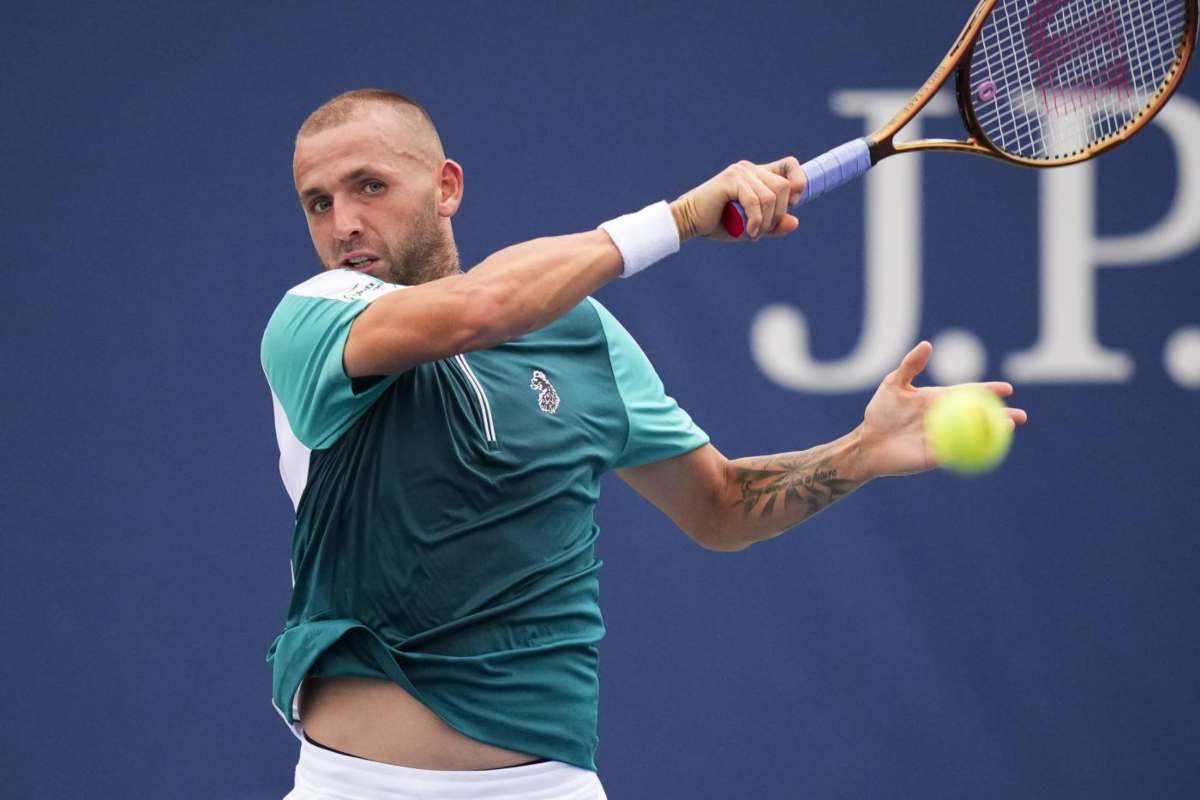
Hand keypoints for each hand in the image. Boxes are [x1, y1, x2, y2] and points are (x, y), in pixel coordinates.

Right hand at [670, 157, 806, 241]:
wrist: (690, 222)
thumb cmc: (720, 223)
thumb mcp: (753, 227)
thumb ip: (773, 225)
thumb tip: (795, 222)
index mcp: (758, 174)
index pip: (790, 165)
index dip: (798, 181)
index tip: (793, 203)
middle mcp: (751, 169)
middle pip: (784, 186)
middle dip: (779, 214)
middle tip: (764, 229)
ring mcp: (740, 172)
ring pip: (771, 196)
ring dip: (766, 221)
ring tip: (753, 233)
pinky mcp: (730, 180)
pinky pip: (755, 201)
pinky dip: (756, 221)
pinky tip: (749, 232)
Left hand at [857, 341, 1028, 477]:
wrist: (868, 443)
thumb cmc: (880, 412)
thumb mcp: (893, 384)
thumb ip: (911, 366)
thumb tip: (928, 345)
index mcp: (939, 400)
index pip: (969, 394)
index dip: (988, 391)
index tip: (1008, 389)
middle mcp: (945, 419)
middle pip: (979, 417)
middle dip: (1002, 416)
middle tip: (1021, 416)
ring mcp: (944, 438)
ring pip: (975, 436)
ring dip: (995, 434)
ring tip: (1010, 429)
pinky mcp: (937, 457)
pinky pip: (961, 453)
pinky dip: (975, 450)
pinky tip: (987, 447)